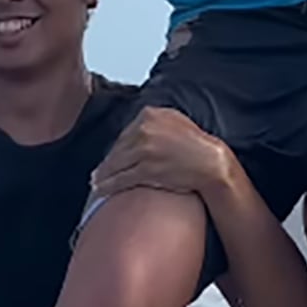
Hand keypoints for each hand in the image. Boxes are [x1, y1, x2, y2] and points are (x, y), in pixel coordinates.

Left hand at [90, 107, 236, 204]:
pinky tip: (101, 191)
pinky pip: (121, 179)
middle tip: (97, 175)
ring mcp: (145, 149)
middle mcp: (145, 129)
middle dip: (106, 164)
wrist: (211, 163)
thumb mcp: (175, 122)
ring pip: (116, 165)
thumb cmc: (197, 146)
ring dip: (102, 176)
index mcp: (150, 115)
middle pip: (118, 149)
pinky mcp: (147, 169)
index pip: (124, 135)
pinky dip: (108, 186)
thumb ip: (154, 122)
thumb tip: (136, 128)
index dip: (115, 150)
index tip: (109, 160)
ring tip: (95, 184)